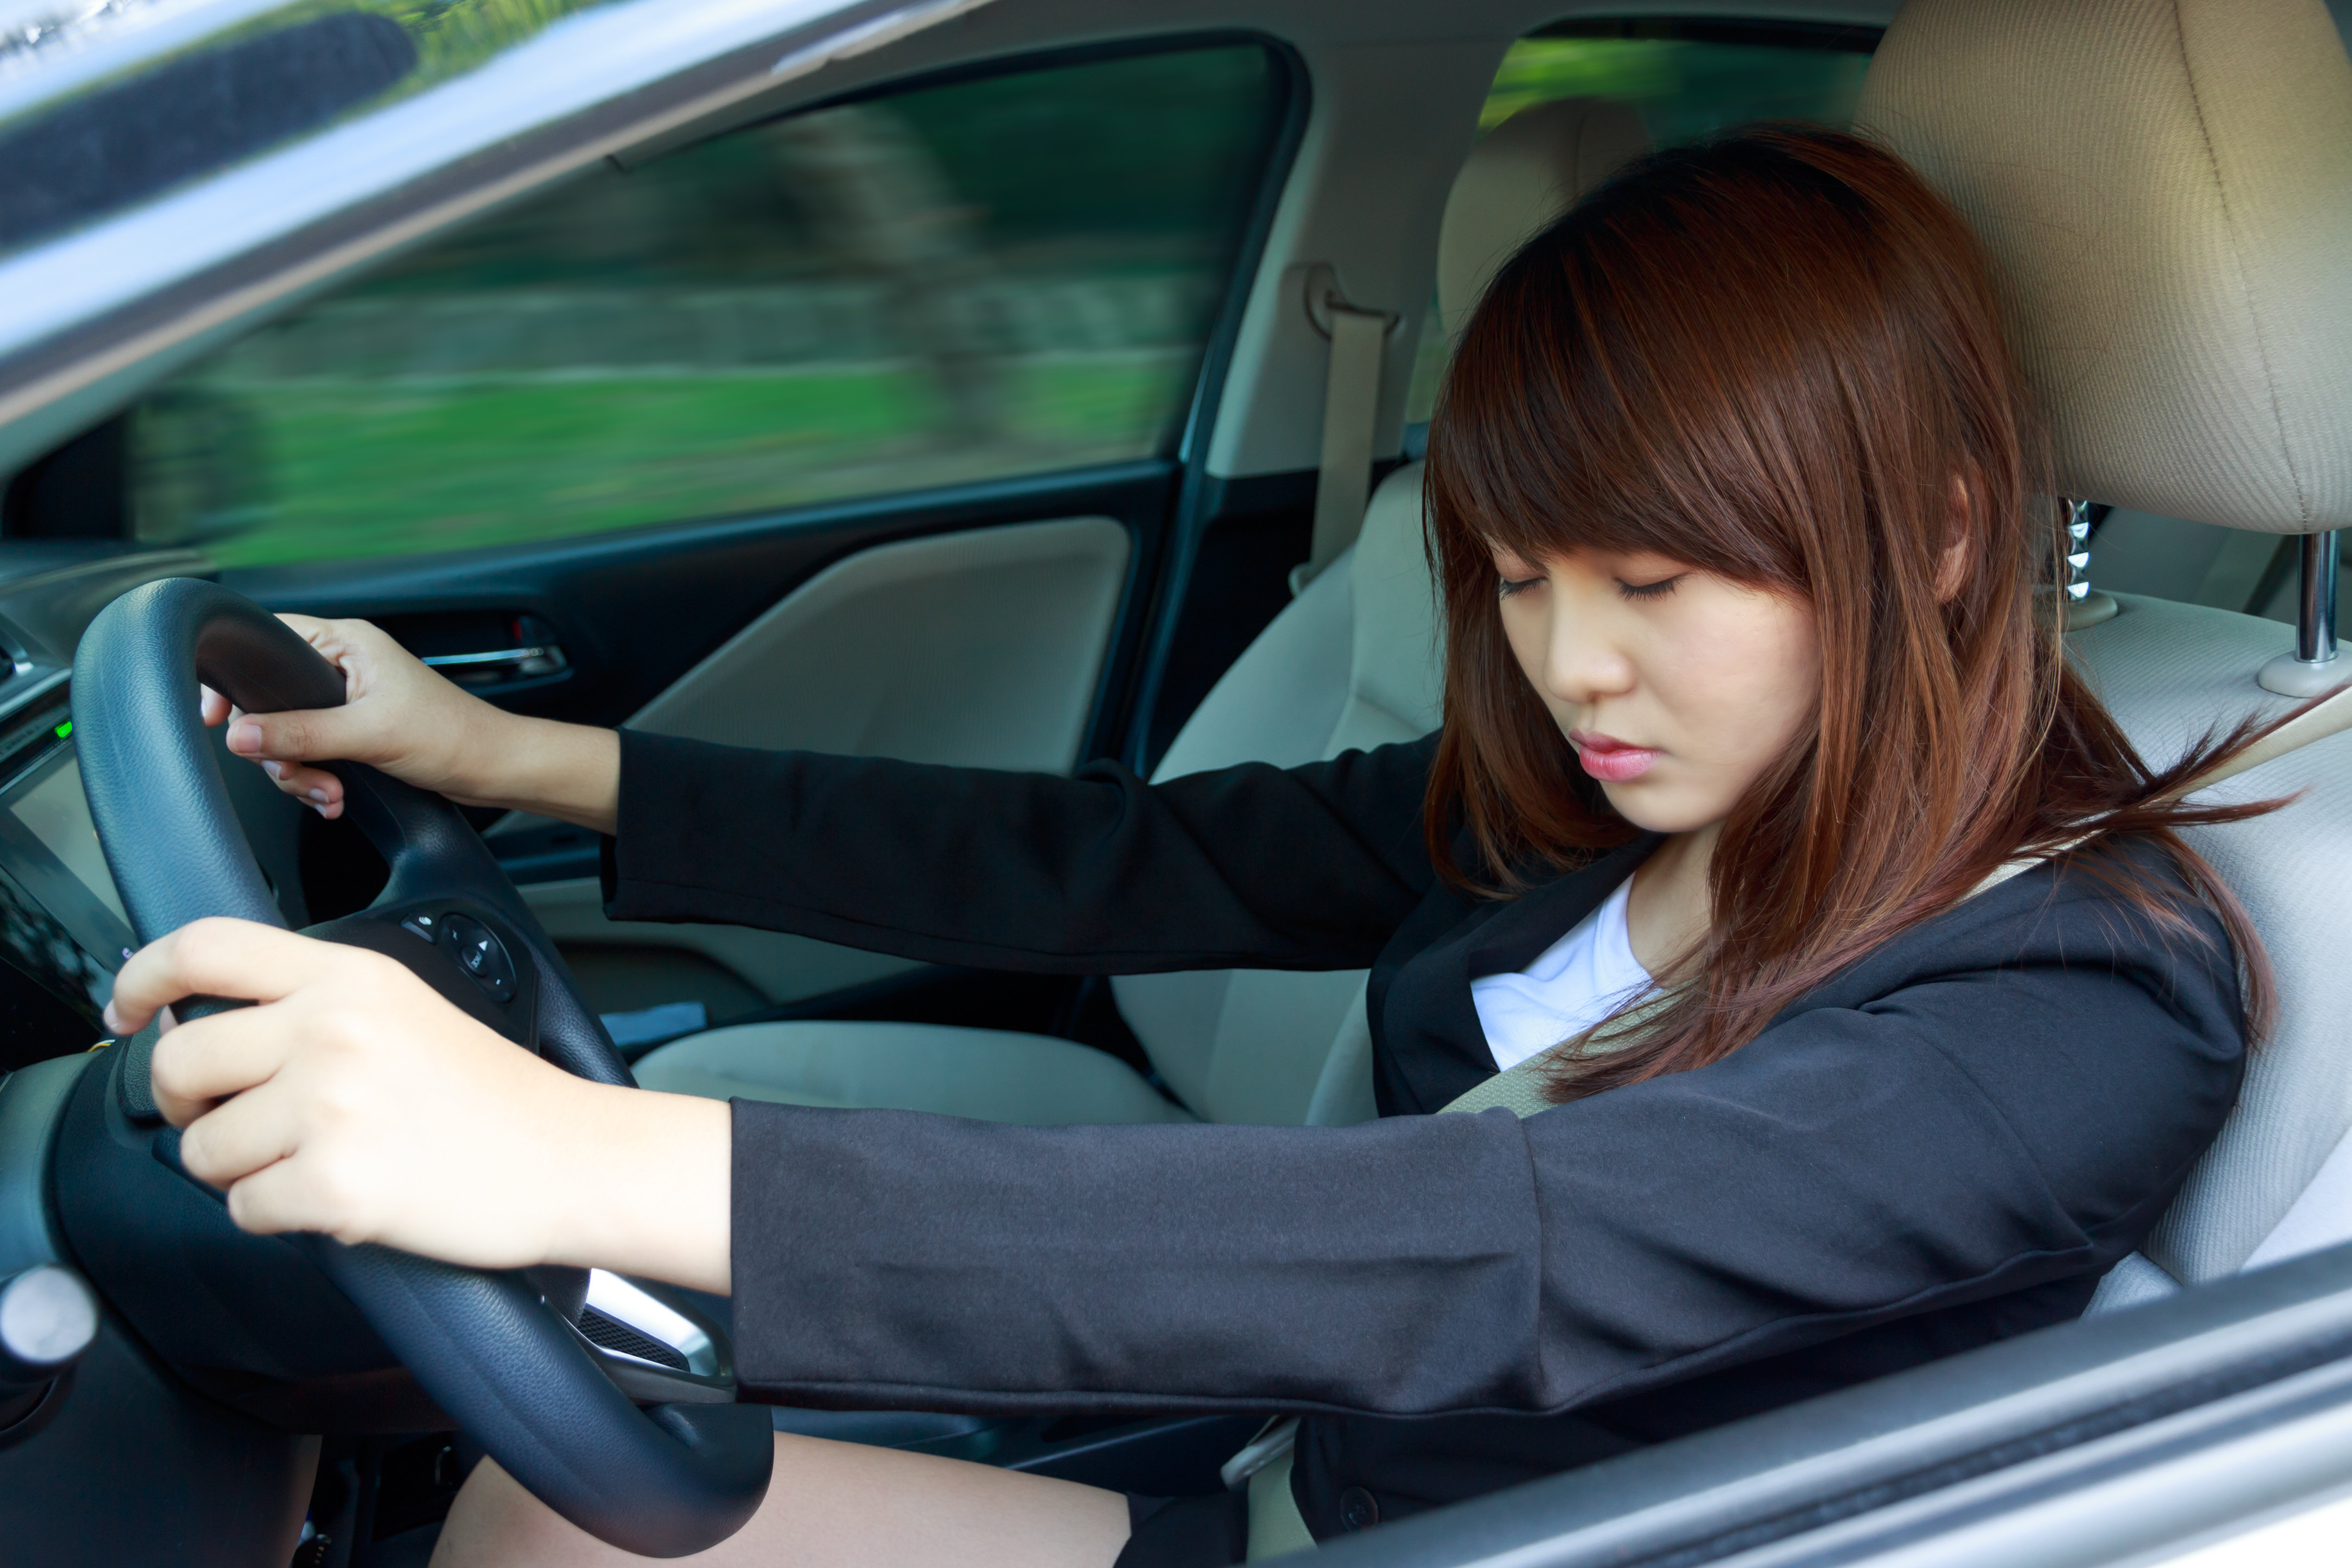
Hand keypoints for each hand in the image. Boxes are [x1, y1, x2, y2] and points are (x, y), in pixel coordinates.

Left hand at [107, 919, 729, 1291]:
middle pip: (178, 1060)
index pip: (203, 947)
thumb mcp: (403, 1008)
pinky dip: (277, 1215)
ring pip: (202, 1149)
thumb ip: (309, 1002)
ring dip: (239, 1169)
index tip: (124, 1011)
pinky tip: (335, 1196)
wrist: (568, 1156)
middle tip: (224, 1118)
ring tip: (311, 1160)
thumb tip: (196, 1023)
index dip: (141, 977)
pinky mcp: (335, 1183)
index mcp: (347, 977)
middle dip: (182, 1103)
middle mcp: (331, 1030)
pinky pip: (243, 1209)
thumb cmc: (491, 1094)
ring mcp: (330, 1107)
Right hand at [201, 614, 620, 833]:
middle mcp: (343, 665)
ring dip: (302, 774)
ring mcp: (347, 701)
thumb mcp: (369, 733)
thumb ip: (301, 732)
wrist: (493, 770)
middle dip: (280, 750)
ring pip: (287, 736)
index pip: (266, 643)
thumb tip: (239, 735)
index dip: (237, 680)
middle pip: (269, 702)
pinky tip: (335, 799)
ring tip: (331, 794)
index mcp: (346, 643)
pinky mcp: (354, 732)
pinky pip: (311, 755)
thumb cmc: (452, 736)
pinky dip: (316, 781)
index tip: (219, 717)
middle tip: (305, 775)